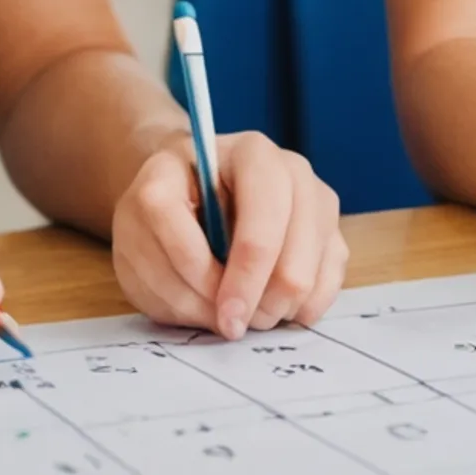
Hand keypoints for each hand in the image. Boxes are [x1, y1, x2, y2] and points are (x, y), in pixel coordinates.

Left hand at [112, 131, 347, 338]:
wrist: (189, 192)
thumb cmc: (166, 205)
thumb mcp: (143, 218)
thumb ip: (174, 256)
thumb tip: (224, 305)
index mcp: (249, 154)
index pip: (258, 225)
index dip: (239, 278)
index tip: (221, 315)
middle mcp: (293, 171)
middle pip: (290, 256)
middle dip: (257, 301)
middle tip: (231, 323)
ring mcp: (319, 203)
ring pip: (307, 278)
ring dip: (270, 310)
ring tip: (240, 309)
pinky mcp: (332, 236)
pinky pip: (325, 291)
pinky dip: (295, 312)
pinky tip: (265, 304)